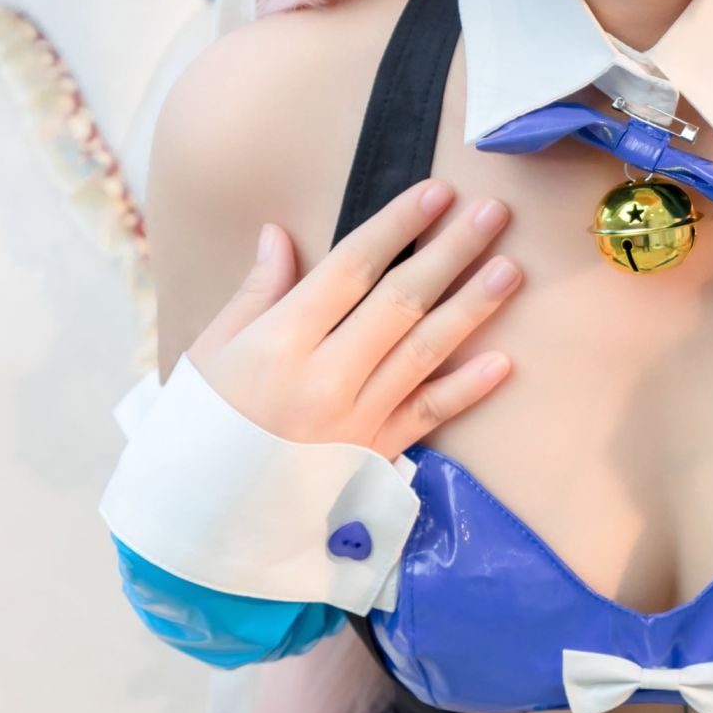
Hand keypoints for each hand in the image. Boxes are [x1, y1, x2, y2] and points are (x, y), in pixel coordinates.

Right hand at [187, 181, 517, 461]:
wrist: (205, 519)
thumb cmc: (203, 427)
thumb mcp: (210, 353)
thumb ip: (256, 293)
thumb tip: (279, 234)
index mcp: (279, 343)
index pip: (351, 269)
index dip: (397, 226)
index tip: (436, 192)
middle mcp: (324, 378)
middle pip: (401, 302)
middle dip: (451, 252)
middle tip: (493, 214)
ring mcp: (355, 420)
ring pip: (425, 352)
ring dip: (473, 308)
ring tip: (510, 270)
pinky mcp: (374, 458)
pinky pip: (428, 416)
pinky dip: (467, 389)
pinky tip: (503, 362)